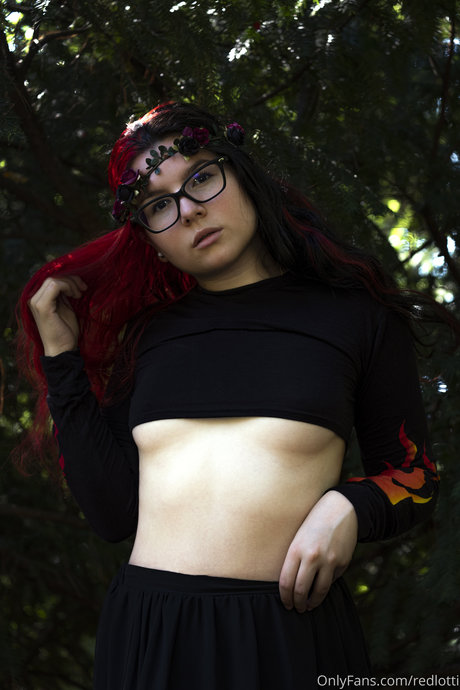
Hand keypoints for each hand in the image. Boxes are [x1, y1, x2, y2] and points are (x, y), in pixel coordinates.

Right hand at [28, 275, 86, 356]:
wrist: (62, 350)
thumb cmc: (65, 331)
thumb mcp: (65, 308)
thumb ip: (63, 295)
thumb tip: (69, 281)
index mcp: (38, 299)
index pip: (51, 279)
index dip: (68, 279)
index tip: (81, 287)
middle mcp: (34, 299)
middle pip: (52, 277)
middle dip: (71, 280)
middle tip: (83, 289)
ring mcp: (36, 302)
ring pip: (53, 279)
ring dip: (71, 283)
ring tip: (79, 294)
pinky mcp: (42, 306)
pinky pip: (55, 285)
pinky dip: (68, 287)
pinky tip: (76, 296)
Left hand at [279, 490, 357, 612]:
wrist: (340, 509)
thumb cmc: (314, 523)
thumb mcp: (298, 537)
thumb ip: (294, 558)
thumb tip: (290, 585)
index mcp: (296, 549)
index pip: (286, 582)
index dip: (285, 597)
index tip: (286, 603)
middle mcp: (312, 556)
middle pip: (301, 590)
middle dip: (297, 603)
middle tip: (296, 609)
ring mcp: (329, 561)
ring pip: (319, 591)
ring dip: (312, 603)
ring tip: (308, 606)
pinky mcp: (342, 563)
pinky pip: (332, 581)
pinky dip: (326, 587)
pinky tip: (321, 588)